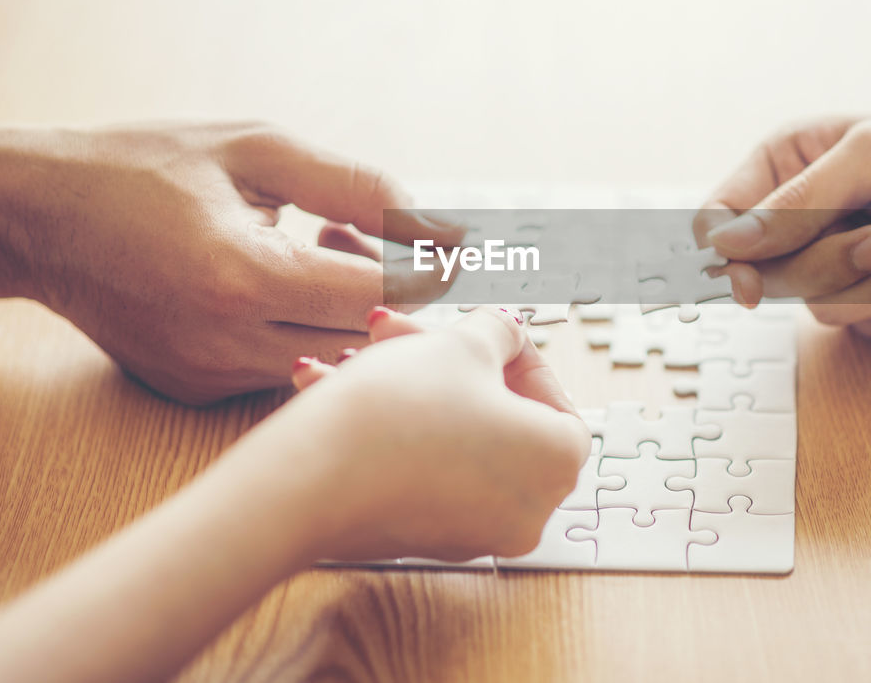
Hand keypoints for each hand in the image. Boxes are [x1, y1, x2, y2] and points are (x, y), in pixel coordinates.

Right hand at [0, 121, 460, 401]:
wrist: (37, 215)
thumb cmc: (145, 164)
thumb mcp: (257, 149)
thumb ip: (356, 186)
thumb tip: (440, 223)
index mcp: (243, 275)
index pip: (383, 297)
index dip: (427, 270)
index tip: (442, 243)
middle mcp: (225, 342)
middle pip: (366, 340)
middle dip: (393, 292)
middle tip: (367, 237)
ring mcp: (207, 376)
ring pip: (331, 363)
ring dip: (350, 313)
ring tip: (316, 250)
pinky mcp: (194, 391)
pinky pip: (284, 371)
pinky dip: (305, 332)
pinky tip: (278, 282)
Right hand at [271, 306, 589, 562]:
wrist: (312, 478)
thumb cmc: (401, 408)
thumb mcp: (462, 344)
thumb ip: (498, 332)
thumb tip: (507, 333)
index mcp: (558, 461)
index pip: (552, 395)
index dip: (509, 353)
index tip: (474, 331)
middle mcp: (527, 509)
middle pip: (494, 415)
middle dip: (442, 363)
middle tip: (400, 332)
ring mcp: (474, 532)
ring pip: (448, 439)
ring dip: (406, 390)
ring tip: (353, 357)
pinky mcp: (421, 539)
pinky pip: (420, 471)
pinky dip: (393, 431)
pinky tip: (338, 392)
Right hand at [697, 115, 870, 343]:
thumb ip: (795, 203)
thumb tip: (724, 248)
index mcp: (786, 167)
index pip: (718, 222)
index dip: (725, 258)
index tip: (750, 285)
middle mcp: (803, 222)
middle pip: (772, 277)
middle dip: (841, 265)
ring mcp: (840, 269)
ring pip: (827, 309)